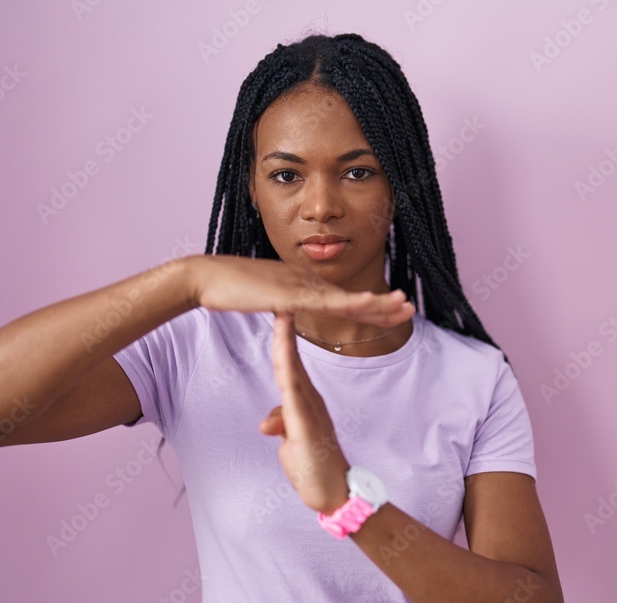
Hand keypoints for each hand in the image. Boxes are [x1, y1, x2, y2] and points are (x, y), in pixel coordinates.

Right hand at [189, 255, 413, 326]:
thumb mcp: (263, 298)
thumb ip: (280, 304)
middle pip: (352, 295)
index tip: (391, 310)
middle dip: (383, 303)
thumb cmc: (229, 289)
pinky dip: (351, 303)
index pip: (343, 298)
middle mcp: (307, 281)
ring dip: (377, 303)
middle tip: (410, 307)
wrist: (206, 278)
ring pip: (347, 297)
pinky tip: (370, 305)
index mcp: (303, 283)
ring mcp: (300, 285)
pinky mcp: (290, 294)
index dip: (369, 305)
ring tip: (403, 306)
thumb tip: (286, 310)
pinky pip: (326, 301)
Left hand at [258, 311, 350, 514]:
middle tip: (279, 297)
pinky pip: (293, 392)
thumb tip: (267, 422)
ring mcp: (308, 410)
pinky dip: (288, 370)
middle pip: (292, 358)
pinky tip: (282, 354)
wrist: (333, 493)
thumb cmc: (313, 468)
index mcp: (305, 401)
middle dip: (285, 329)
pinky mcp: (305, 424)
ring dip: (285, 342)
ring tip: (281, 314)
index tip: (277, 314)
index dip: (283, 339)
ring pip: (293, 369)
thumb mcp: (291, 443)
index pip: (290, 364)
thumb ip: (281, 426)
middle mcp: (309, 400)